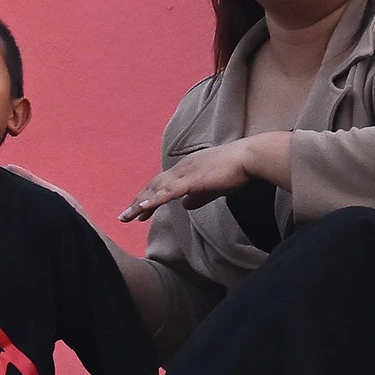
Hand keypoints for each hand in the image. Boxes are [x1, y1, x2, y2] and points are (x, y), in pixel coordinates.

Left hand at [123, 138, 272, 223]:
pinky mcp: (192, 180)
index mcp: (186, 170)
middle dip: (138, 202)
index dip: (149, 198)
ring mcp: (185, 173)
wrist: (250, 156)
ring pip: (156, 190)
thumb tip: (185, 206)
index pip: (162, 185)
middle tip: (124, 217)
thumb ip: (199, 197)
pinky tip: (143, 207)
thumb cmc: (236, 170)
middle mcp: (181, 169)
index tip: (139, 211)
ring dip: (140, 204)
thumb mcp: (214, 187)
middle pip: (153, 187)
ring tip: (127, 217)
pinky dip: (154, 199)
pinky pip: (169, 191)